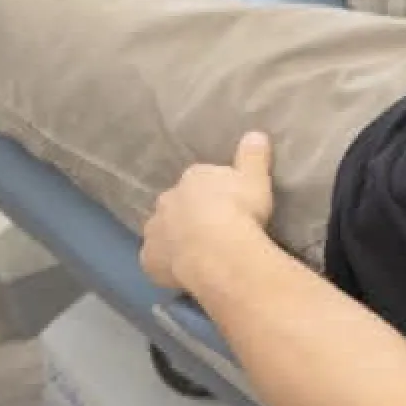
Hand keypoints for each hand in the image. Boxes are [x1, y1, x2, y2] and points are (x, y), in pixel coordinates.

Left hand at [142, 131, 278, 291]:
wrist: (218, 250)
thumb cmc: (240, 210)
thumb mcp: (256, 179)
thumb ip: (253, 157)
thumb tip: (255, 134)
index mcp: (194, 178)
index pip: (200, 180)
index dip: (212, 193)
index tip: (227, 204)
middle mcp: (168, 199)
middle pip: (176, 204)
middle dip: (188, 213)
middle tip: (211, 229)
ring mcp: (154, 229)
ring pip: (162, 231)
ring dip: (174, 237)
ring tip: (197, 252)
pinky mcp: (149, 259)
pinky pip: (156, 260)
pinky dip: (165, 264)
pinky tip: (181, 271)